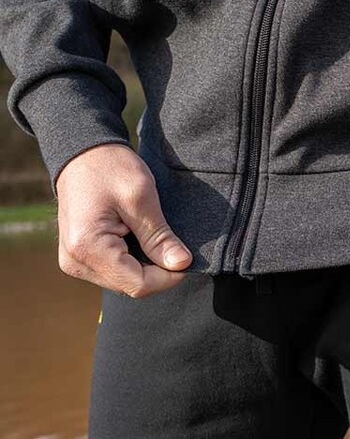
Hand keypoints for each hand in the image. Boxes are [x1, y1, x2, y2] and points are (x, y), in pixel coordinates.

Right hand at [55, 142, 192, 295]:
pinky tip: (137, 238)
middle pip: (130, 286)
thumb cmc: (109, 167)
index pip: (137, 284)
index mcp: (87, 247)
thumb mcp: (141, 197)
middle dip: (157, 271)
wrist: (81, 152)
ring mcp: (74, 262)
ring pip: (124, 281)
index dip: (167, 277)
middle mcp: (75, 262)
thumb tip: (181, 265)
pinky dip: (132, 260)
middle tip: (171, 243)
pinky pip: (114, 271)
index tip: (185, 258)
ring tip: (149, 235)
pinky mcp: (79, 258)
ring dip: (145, 266)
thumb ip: (159, 236)